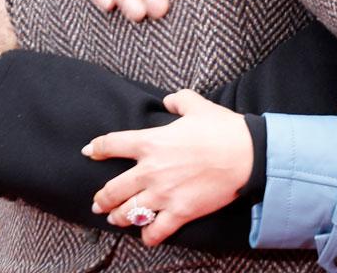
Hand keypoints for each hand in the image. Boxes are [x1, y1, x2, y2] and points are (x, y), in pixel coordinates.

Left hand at [85, 89, 252, 246]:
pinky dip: (147, 235)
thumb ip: (180, 100)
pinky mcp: (179, 213)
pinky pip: (154, 232)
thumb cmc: (223, 129)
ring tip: (116, 219)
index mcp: (151, 142)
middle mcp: (150, 171)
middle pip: (112, 190)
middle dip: (101, 198)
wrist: (247, 154)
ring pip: (127, 214)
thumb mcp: (199, 106)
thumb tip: (169, 100)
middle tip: (98, 202)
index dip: (97, 148)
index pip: (111, 144)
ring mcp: (163, 195)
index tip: (90, 152)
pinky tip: (147, 234)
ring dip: (118, 217)